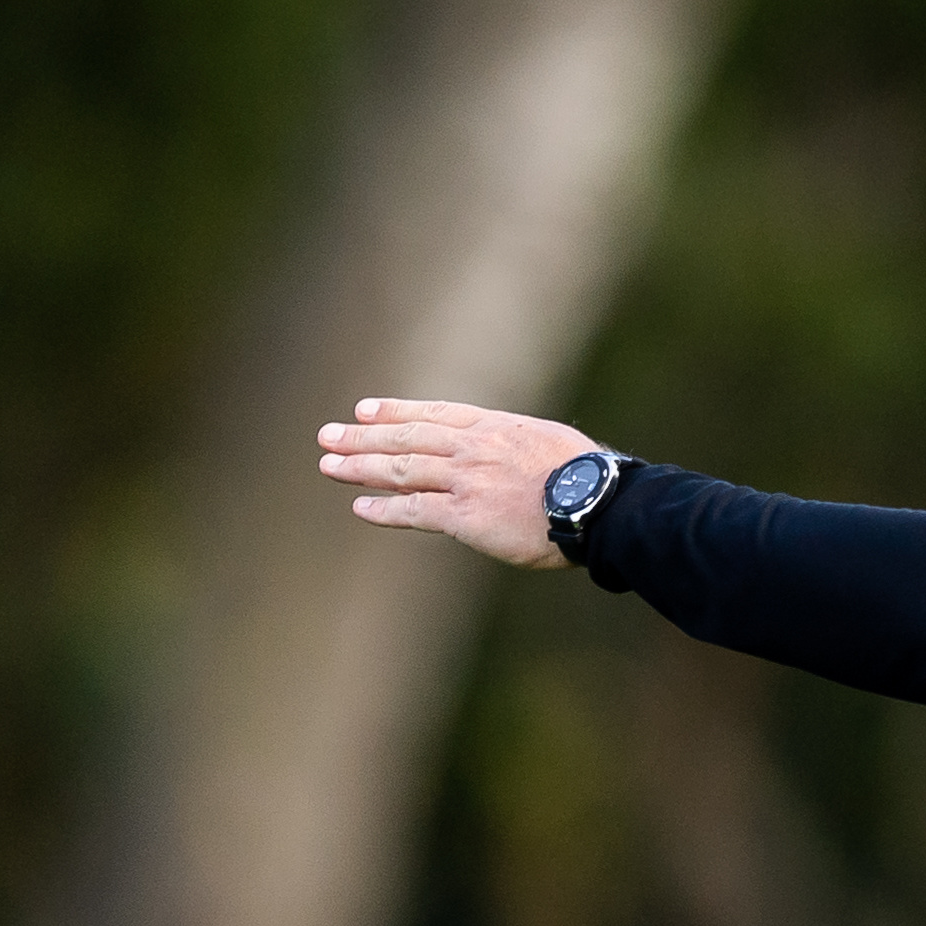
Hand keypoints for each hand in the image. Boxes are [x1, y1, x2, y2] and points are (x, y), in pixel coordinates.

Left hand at [318, 397, 603, 567]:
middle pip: (407, 436)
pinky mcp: (467, 516)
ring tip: (329, 465)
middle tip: (327, 435)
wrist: (598, 503)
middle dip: (362, 437)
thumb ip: (520, 446)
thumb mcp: (551, 444)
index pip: (433, 413)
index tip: (364, 410)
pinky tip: (360, 507)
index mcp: (495, 427)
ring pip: (402, 469)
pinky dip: (385, 509)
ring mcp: (467, 480)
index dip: (395, 411)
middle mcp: (473, 448)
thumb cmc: (588, 478)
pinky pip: (415, 510)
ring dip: (361, 467)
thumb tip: (514, 454)